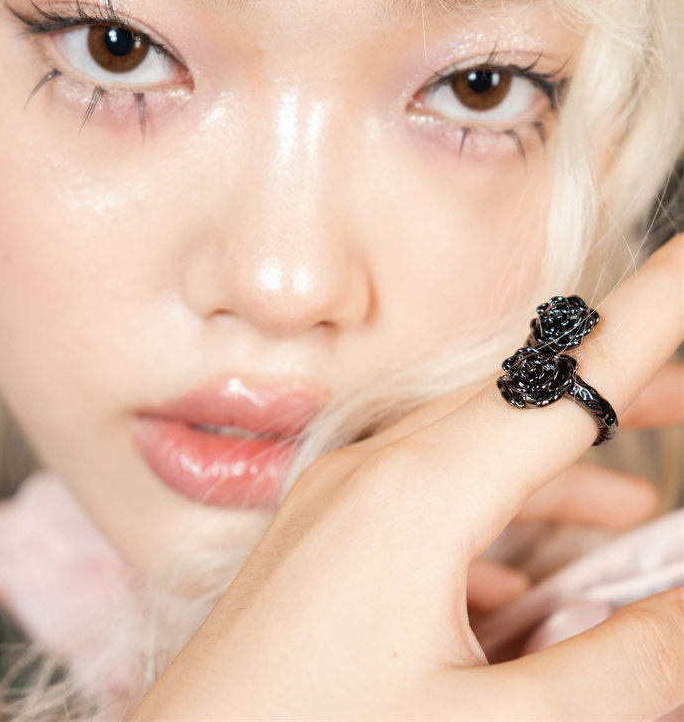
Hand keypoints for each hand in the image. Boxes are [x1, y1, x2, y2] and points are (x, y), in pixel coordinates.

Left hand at [132, 236, 683, 720]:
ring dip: (563, 455)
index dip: (654, 308)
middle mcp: (374, 469)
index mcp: (417, 493)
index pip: (570, 375)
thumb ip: (622, 669)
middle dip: (621, 380)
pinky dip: (501, 510)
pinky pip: (432, 496)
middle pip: (524, 396)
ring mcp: (341, 497)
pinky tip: (540, 563)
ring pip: (478, 445)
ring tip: (641, 475)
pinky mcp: (325, 537)